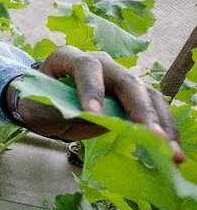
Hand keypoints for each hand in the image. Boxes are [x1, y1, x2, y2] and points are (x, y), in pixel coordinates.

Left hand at [10, 46, 182, 161]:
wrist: (44, 103)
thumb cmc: (38, 102)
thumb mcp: (37, 108)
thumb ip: (58, 110)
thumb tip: (88, 117)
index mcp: (69, 58)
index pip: (85, 66)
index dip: (91, 88)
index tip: (91, 113)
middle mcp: (99, 62)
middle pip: (125, 80)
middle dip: (140, 110)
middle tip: (151, 136)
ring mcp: (118, 76)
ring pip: (147, 94)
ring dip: (161, 124)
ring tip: (170, 151)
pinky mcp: (131, 94)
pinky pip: (153, 107)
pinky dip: (163, 128)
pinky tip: (171, 150)